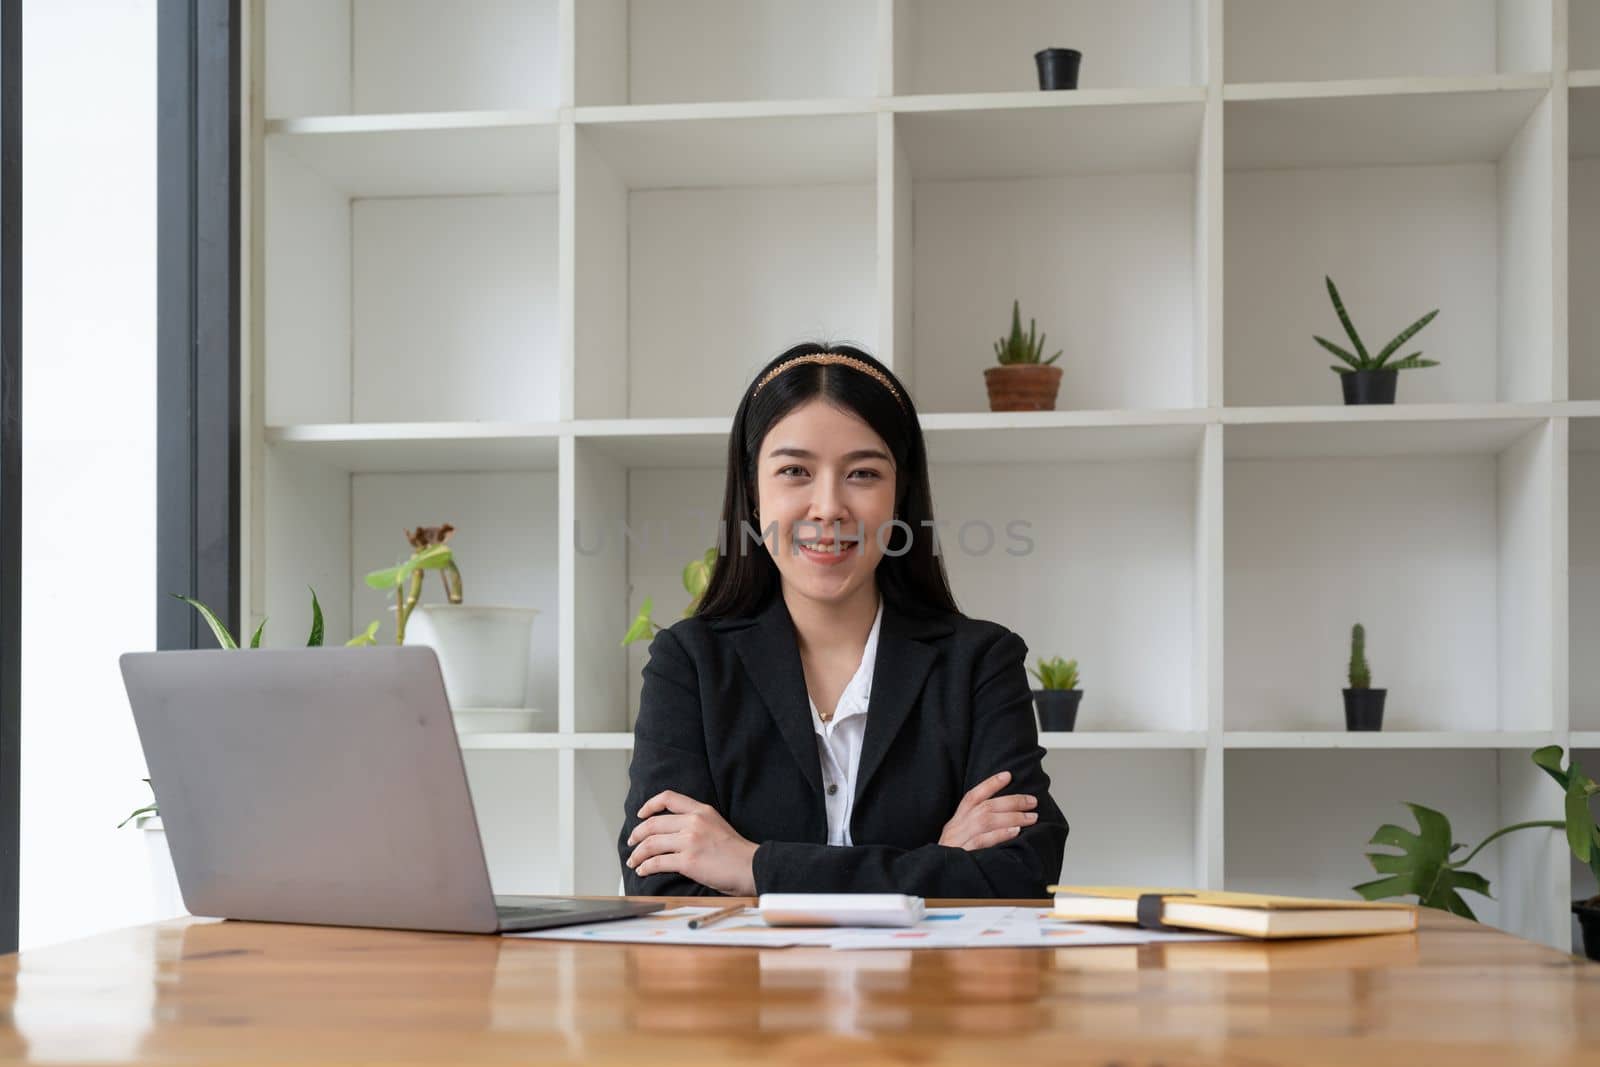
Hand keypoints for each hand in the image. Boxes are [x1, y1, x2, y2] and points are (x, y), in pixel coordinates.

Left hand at [625, 790, 758, 894]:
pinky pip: (657, 862)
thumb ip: (697, 823)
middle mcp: (693, 822)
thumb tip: (674, 832)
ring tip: (633, 861)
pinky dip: (646, 867)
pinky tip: (643, 871)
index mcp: (701, 810)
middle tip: (632, 842)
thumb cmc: (736, 852)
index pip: (668, 798)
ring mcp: (690, 841)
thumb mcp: (717, 824)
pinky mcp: (687, 861)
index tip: (641, 814)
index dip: (649, 805)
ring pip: (651, 843)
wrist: (751, 867)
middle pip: (653, 824)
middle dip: (637, 834)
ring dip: (637, 854)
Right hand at [938, 770, 1037, 850]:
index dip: (990, 784)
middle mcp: (957, 827)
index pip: (973, 797)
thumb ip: (973, 827)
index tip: (1008, 775)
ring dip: (1012, 816)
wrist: (934, 879)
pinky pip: (983, 841)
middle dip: (1011, 801)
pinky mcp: (964, 854)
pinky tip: (1015, 830)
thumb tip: (1002, 817)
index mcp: (956, 821)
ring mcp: (959, 840)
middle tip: (1031, 801)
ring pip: (986, 820)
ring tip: (1031, 817)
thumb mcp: (957, 838)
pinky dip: (1000, 834)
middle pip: (985, 807)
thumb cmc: (951, 860)